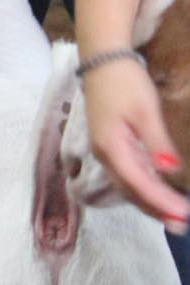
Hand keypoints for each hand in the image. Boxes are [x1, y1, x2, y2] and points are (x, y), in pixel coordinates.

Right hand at [81, 56, 187, 228]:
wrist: (102, 59)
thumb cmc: (125, 82)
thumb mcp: (144, 110)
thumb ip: (156, 142)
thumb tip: (168, 171)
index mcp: (111, 148)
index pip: (138, 184)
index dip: (160, 202)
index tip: (183, 213)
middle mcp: (104, 154)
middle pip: (129, 190)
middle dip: (154, 209)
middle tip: (180, 224)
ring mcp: (104, 149)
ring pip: (126, 184)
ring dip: (147, 201)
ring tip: (170, 214)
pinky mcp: (108, 143)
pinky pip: (125, 173)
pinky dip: (141, 187)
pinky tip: (154, 190)